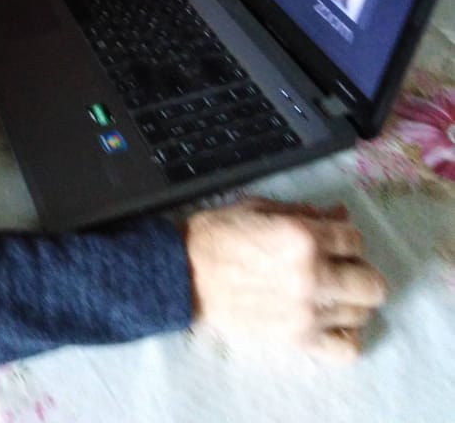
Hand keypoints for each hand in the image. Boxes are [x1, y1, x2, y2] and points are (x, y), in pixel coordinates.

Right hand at [180, 197, 386, 359]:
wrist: (185, 274)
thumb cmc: (219, 235)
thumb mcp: (261, 208)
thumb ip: (306, 212)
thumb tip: (341, 216)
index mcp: (303, 236)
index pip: (355, 239)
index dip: (344, 238)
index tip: (332, 241)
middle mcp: (312, 274)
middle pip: (371, 283)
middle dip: (358, 271)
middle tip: (339, 269)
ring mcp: (307, 311)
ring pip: (361, 313)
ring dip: (350, 301)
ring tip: (329, 294)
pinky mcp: (297, 340)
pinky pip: (347, 348)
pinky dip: (346, 337)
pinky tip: (331, 322)